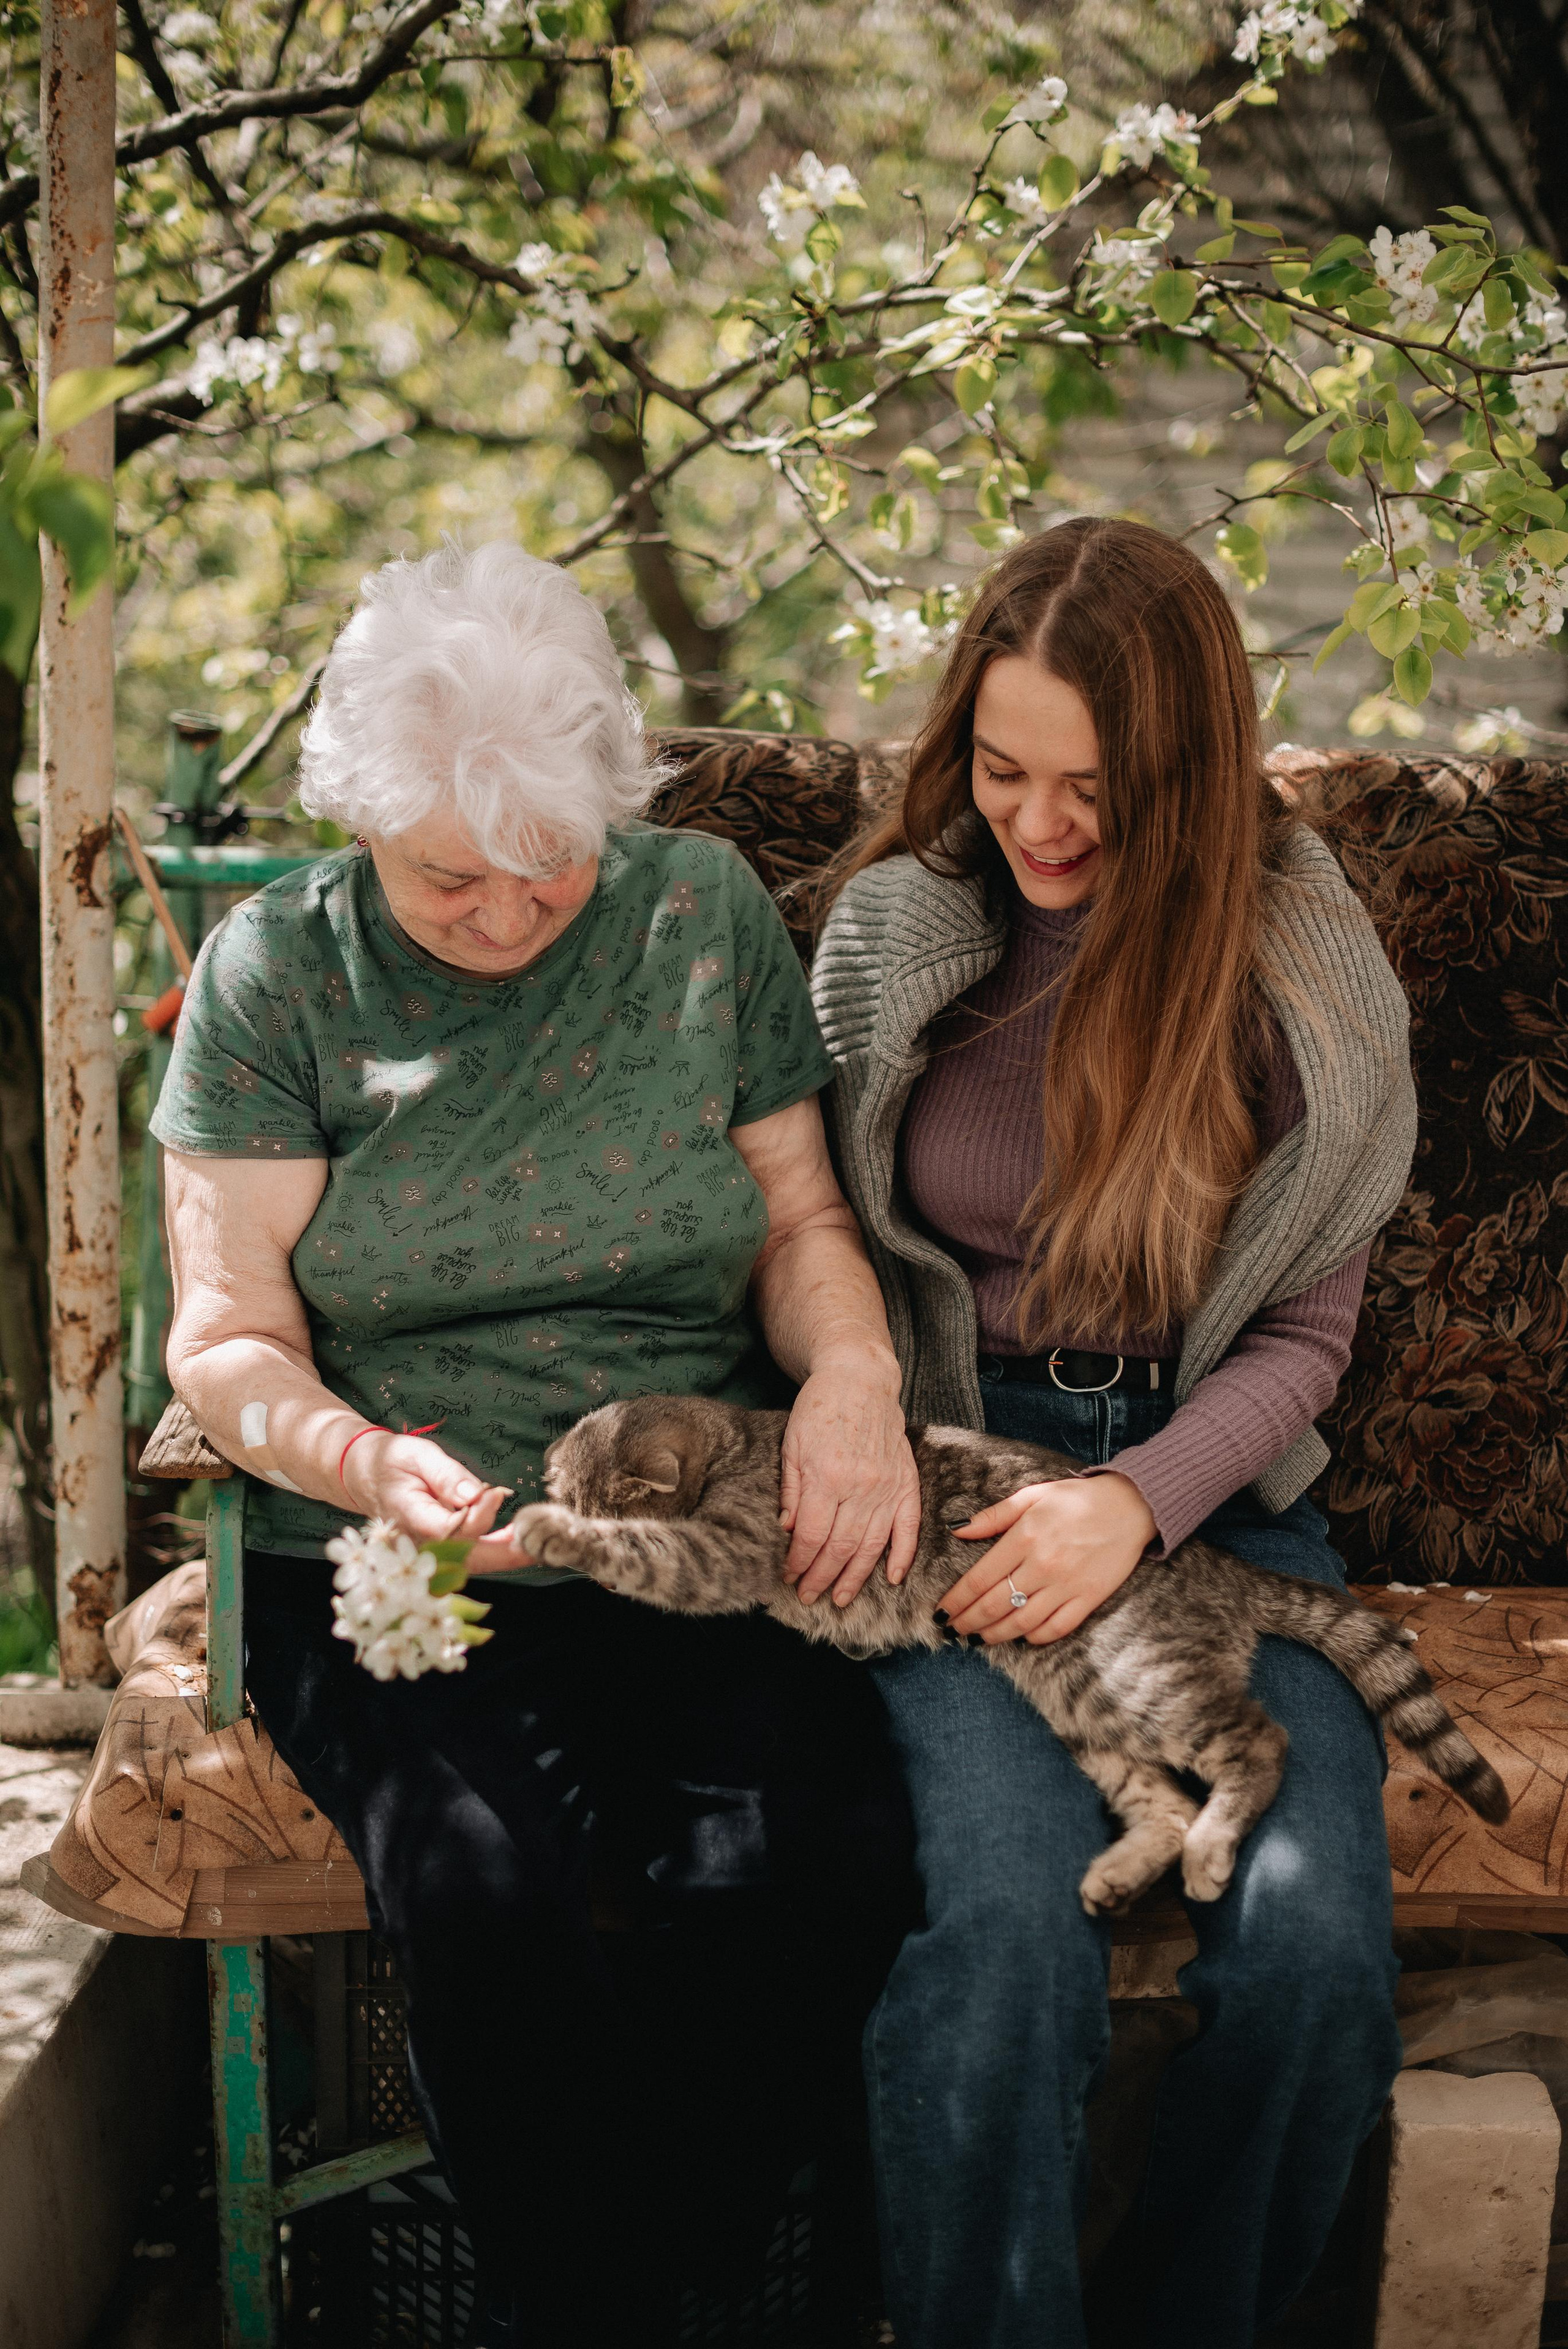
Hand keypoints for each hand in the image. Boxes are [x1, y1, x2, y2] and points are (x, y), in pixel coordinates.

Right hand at [340, 1430, 517, 1571]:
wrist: (366, 1476)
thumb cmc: (392, 1461)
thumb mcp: (417, 1455)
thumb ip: (447, 1475)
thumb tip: (478, 1494)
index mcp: (409, 1518)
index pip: (450, 1530)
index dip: (478, 1517)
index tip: (497, 1493)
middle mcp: (417, 1545)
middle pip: (465, 1560)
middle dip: (504, 1554)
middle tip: (536, 1539)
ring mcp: (425, 1554)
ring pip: (469, 1565)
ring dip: (503, 1555)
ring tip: (534, 1538)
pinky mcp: (435, 1553)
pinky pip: (466, 1559)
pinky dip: (493, 1551)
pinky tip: (516, 1539)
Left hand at [779, 1351, 922, 1607]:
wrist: (860, 1379)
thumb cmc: (819, 1409)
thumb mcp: (791, 1445)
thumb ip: (792, 1492)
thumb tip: (788, 1533)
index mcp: (827, 1476)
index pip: (812, 1536)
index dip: (799, 1562)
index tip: (788, 1576)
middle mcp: (861, 1486)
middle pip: (840, 1547)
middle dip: (821, 1577)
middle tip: (808, 1596)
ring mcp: (887, 1486)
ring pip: (871, 1545)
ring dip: (855, 1577)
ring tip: (841, 1598)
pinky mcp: (907, 1482)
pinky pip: (908, 1527)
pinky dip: (902, 1555)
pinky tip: (892, 1578)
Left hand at [939, 1473, 1156, 1645]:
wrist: (1130, 1506)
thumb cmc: (1076, 1499)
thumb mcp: (1032, 1496)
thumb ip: (994, 1515)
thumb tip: (958, 1530)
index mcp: (1023, 1538)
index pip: (978, 1579)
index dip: (957, 1600)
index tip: (941, 1612)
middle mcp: (1042, 1565)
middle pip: (994, 1605)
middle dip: (968, 1622)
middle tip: (953, 1631)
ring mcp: (1066, 1585)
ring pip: (1021, 1622)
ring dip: (995, 1635)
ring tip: (978, 1639)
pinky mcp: (1089, 1598)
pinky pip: (1057, 1627)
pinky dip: (1036, 1637)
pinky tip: (1022, 1638)